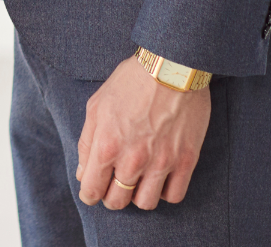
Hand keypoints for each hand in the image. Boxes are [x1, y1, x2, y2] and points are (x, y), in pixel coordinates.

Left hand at [75, 56, 211, 210]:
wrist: (171, 66)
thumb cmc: (131, 81)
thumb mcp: (97, 105)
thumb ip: (87, 142)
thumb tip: (84, 173)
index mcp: (107, 144)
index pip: (92, 189)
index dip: (89, 194)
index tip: (92, 192)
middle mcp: (133, 159)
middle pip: (117, 201)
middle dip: (111, 196)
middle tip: (114, 184)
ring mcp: (161, 162)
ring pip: (145, 203)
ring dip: (138, 195)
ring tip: (138, 181)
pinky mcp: (186, 160)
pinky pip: (174, 196)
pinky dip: (164, 192)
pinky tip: (159, 178)